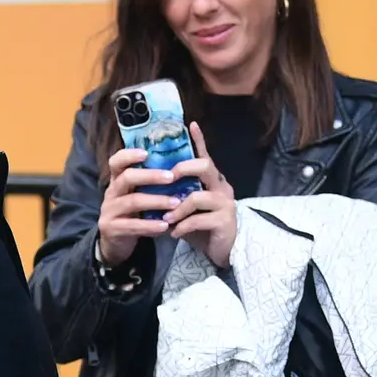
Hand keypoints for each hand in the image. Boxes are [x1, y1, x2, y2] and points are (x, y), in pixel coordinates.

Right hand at [96, 148, 174, 266]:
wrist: (115, 243)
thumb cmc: (134, 214)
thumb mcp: (137, 196)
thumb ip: (151, 183)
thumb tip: (180, 164)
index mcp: (117, 181)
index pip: (116, 161)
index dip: (129, 155)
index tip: (147, 153)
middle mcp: (111, 193)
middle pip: (127, 178)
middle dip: (150, 176)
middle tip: (172, 177)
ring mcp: (109, 211)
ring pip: (132, 202)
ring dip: (156, 201)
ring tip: (176, 203)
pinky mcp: (111, 229)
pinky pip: (132, 225)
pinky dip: (150, 225)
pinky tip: (165, 226)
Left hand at [161, 122, 236, 267]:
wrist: (221, 252)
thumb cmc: (202, 226)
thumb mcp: (187, 206)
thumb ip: (177, 192)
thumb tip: (151, 181)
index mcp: (211, 180)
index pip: (205, 155)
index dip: (199, 140)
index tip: (190, 124)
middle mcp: (221, 187)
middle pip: (205, 166)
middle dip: (183, 169)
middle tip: (167, 177)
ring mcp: (225, 204)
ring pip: (198, 197)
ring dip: (177, 208)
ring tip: (166, 217)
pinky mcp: (225, 222)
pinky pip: (198, 220)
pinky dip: (182, 226)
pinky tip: (174, 233)